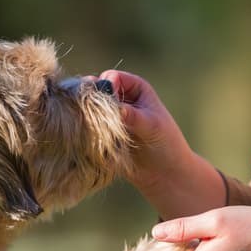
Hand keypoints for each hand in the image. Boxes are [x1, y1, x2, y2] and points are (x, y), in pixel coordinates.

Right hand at [98, 70, 226, 218]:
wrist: (164, 173)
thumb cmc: (166, 144)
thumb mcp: (152, 126)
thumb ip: (132, 115)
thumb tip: (114, 109)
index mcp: (136, 88)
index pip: (111, 77)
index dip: (105, 87)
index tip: (106, 104)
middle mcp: (120, 99)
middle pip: (95, 91)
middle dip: (91, 101)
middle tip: (91, 116)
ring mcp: (109, 117)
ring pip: (88, 109)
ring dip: (86, 117)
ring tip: (91, 130)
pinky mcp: (102, 134)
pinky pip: (86, 128)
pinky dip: (84, 131)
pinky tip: (88, 141)